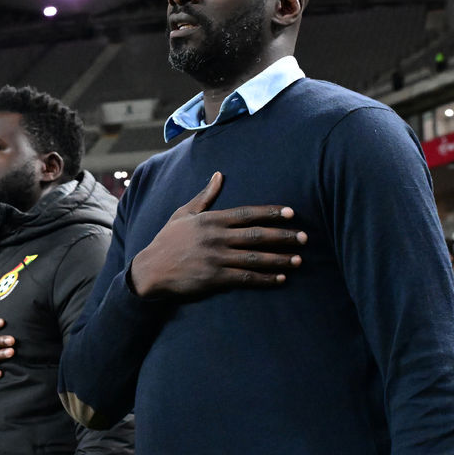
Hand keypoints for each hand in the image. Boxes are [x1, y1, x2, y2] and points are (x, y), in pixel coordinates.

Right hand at [130, 172, 306, 297]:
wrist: (151, 269)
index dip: (271, 213)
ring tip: (299, 259)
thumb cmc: (167, 240)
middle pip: (257, 235)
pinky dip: (265, 278)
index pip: (247, 214)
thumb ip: (204, 196)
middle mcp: (216, 237)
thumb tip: (219, 175)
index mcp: (211, 220)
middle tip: (304, 237)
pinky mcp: (215, 277)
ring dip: (279, 258)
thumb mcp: (183, 214)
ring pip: (255, 257)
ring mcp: (216, 258)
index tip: (292, 213)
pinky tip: (280, 278)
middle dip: (283, 236)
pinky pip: (246, 278)